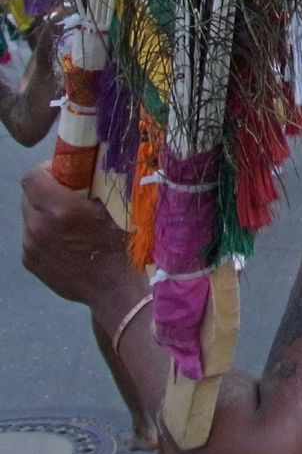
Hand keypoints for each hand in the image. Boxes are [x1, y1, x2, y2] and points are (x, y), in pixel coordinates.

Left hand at [21, 163, 138, 307]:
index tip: (64, 173)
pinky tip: (65, 241)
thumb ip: (96, 185)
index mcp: (61, 210)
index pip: (32, 177)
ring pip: (29, 216)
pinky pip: (31, 235)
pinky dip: (43, 231)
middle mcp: (39, 227)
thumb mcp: (116, 208)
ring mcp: (31, 246)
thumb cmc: (122, 245)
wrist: (114, 290)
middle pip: (27, 194)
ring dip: (44, 211)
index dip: (46, 169)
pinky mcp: (29, 262)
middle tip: (68, 194)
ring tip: (68, 221)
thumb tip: (91, 163)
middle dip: (45, 189)